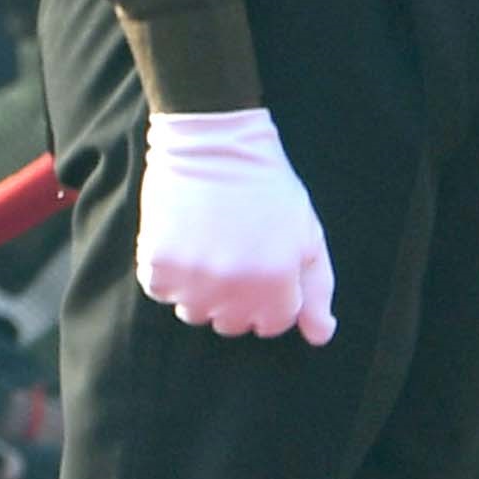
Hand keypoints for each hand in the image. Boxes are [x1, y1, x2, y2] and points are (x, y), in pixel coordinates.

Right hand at [119, 107, 333, 341]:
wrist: (214, 141)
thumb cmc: (266, 186)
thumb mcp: (307, 233)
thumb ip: (317, 289)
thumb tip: (321, 337)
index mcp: (276, 283)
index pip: (272, 325)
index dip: (269, 298)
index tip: (262, 267)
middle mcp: (235, 288)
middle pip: (231, 324)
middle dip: (236, 298)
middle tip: (233, 254)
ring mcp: (193, 279)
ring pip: (194, 313)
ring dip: (200, 290)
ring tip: (206, 248)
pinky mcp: (158, 264)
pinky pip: (161, 291)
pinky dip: (168, 273)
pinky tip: (181, 241)